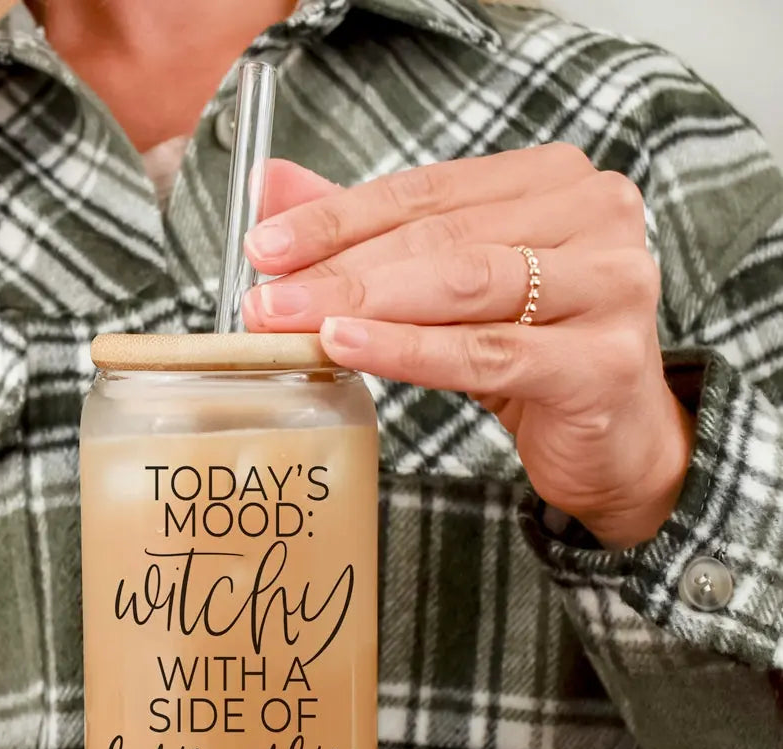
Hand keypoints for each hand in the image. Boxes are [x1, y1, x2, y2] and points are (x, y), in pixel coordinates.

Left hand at [242, 150, 695, 548]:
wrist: (611, 439)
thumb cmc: (529, 351)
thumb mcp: (449, 288)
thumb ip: (370, 234)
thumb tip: (272, 186)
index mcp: (552, 181)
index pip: (425, 190)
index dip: (337, 217)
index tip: (264, 245)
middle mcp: (593, 215)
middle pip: (438, 237)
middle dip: (338, 268)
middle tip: (265, 296)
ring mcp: (610, 284)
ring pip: (461, 286)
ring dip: (363, 304)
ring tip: (290, 321)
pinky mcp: (604, 359)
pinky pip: (486, 352)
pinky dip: (409, 350)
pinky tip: (348, 347)